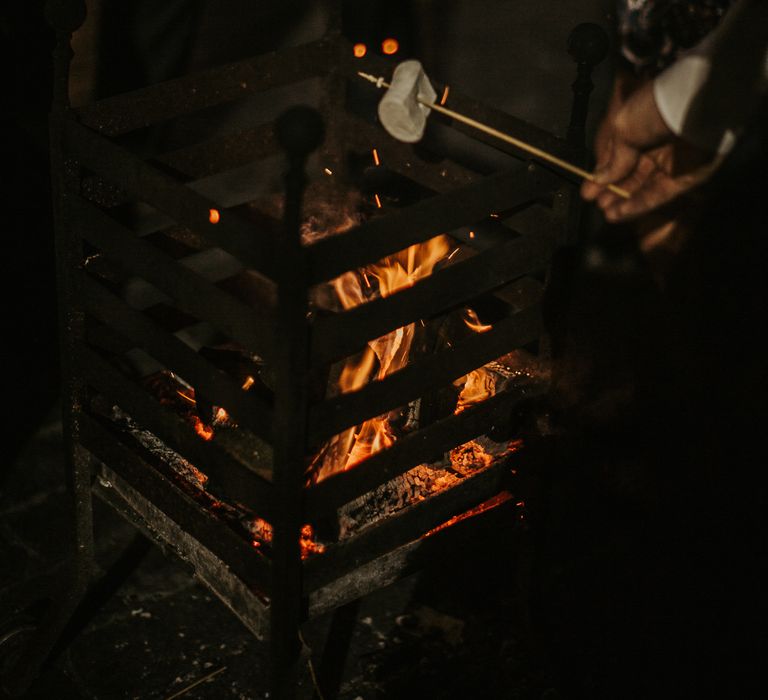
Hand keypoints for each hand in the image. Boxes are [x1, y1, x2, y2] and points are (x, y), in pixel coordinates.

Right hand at [582, 80, 717, 221]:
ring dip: (622, 202)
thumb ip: (612, 160)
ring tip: (604, 212)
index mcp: (641, 129)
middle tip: (595, 202)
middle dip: (612, 191)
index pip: (619, 158)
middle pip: (631, 176)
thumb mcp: (622, 130)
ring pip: (643, 189)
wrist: (693, 105)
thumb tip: (599, 180)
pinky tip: (618, 213)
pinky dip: (637, 206)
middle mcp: (657, 147)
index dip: (602, 175)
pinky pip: (657, 196)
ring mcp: (672, 164)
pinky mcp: (684, 179)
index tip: (587, 191)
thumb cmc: (653, 109)